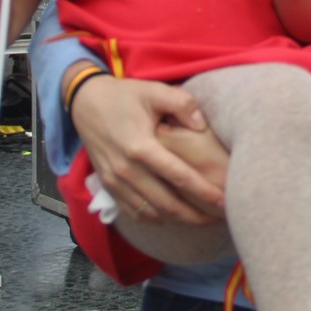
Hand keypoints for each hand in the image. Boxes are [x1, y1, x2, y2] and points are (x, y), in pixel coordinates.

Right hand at [70, 75, 225, 224]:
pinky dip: (153, 218)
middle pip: (166, 204)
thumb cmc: (124, 95)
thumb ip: (183, 104)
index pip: (179, 176)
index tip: (225, 200)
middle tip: (218, 216)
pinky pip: (133, 211)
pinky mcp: (108, 185)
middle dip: (194, 215)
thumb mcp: (155, 90)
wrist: (85, 103)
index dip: (204, 192)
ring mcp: (115, 181)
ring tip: (200, 219)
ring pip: (150, 212)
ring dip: (176, 220)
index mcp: (141, 147)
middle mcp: (126, 170)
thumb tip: (202, 126)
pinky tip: (171, 216)